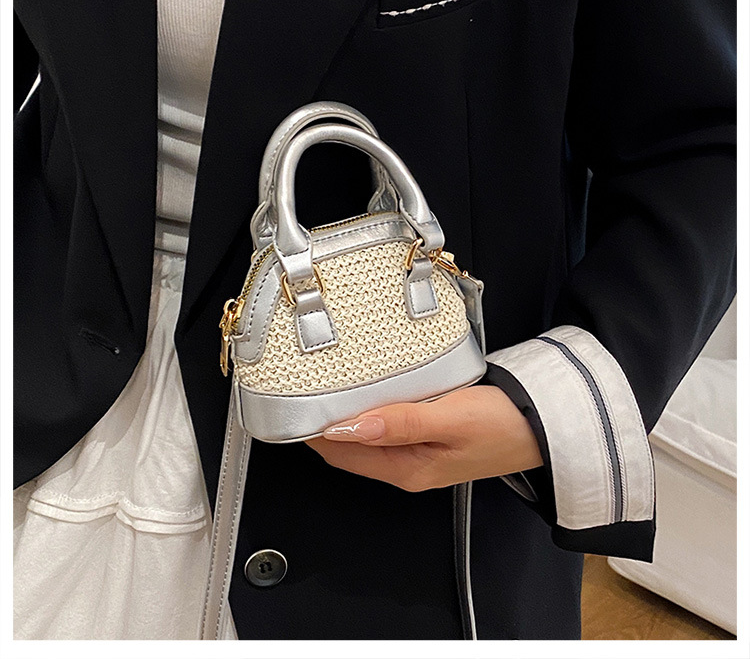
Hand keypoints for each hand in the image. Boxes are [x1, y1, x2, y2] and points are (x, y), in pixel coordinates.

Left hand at [305, 385, 543, 491]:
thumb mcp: (449, 420)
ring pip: (366, 435)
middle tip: (304, 385)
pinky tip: (367, 388)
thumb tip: (348, 427)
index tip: (293, 402)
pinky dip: (370, 408)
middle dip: (323, 422)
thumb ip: (399, 423)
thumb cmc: (501, 425)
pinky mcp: (429, 437)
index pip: (342, 454)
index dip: (313, 432)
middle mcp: (407, 466)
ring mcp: (418, 453)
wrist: (542, 426)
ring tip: (327, 382)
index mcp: (406, 469)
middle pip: (349, 447)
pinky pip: (386, 425)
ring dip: (346, 414)